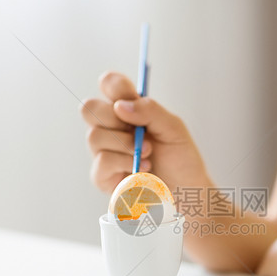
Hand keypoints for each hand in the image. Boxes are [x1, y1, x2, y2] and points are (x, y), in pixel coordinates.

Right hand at [81, 71, 211, 196]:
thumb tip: (120, 106)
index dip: (113, 86)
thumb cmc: (180, 158)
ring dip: (125, 144)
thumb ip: (150, 111)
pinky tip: (142, 169)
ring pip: (94, 136)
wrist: (187, 191)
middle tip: (139, 132)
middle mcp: (111, 127)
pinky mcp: (102, 176)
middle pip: (89, 108)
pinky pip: (102, 161)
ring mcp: (104, 151)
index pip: (109, 84)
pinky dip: (124, 163)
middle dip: (114, 118)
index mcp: (128, 109)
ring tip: (148, 154)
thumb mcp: (174, 128)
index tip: (129, 98)